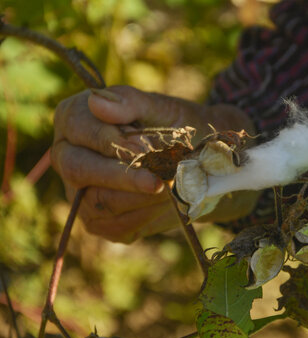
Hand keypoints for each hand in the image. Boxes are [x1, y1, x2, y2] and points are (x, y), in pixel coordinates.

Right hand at [51, 85, 257, 242]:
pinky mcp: (99, 221)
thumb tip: (97, 102)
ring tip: (173, 187)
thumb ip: (130, 103)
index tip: (144, 148)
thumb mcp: (160, 108)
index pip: (78, 128)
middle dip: (122, 176)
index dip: (109, 139)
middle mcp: (68, 156)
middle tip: (158, 182)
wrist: (199, 160)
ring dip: (141, 197)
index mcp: (75, 119)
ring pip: (98, 201)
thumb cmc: (174, 126)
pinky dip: (146, 215)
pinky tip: (167, 203)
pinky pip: (115, 225)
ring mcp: (79, 191)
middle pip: (78, 168)